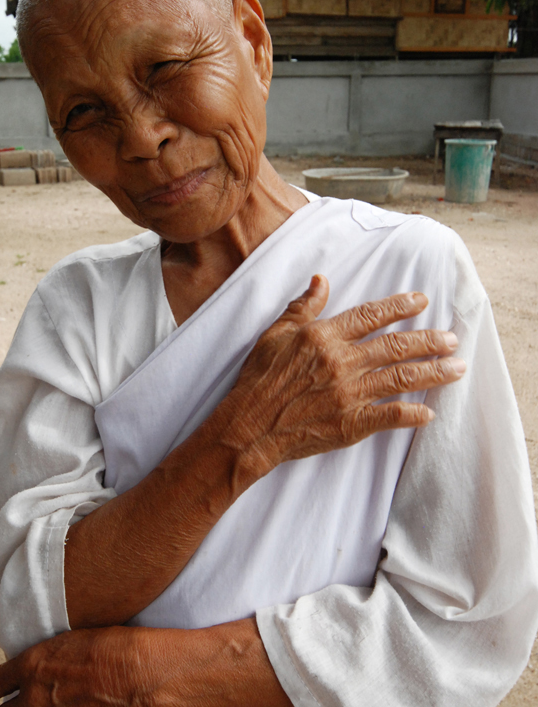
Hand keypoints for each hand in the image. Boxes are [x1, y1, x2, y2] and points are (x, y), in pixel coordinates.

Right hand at [223, 276, 464, 471]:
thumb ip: (303, 307)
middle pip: (396, 346)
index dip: (399, 307)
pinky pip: (389, 416)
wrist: (249, 426)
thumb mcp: (275, 335)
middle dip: (430, 341)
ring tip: (457, 368)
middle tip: (453, 339)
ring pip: (401, 378)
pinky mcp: (350, 424)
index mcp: (324, 337)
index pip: (370, 316)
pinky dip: (411, 415)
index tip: (422, 302)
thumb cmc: (258, 380)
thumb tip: (321, 280)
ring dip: (434, 373)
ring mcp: (349, 394)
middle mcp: (342, 362)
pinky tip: (428, 413)